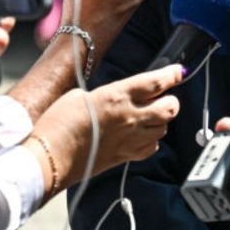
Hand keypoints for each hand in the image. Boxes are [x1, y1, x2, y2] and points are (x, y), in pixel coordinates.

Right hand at [28, 64, 182, 191]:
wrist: (51, 157)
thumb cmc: (58, 124)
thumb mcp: (79, 95)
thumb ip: (104, 94)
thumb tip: (113, 96)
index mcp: (117, 96)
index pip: (156, 82)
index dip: (171, 75)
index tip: (177, 72)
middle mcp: (130, 117)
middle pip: (170, 107)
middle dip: (171, 100)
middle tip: (162, 97)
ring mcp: (131, 138)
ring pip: (164, 128)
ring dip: (161, 120)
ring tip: (149, 116)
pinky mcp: (126, 156)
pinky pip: (152, 147)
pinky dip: (152, 140)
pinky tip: (141, 136)